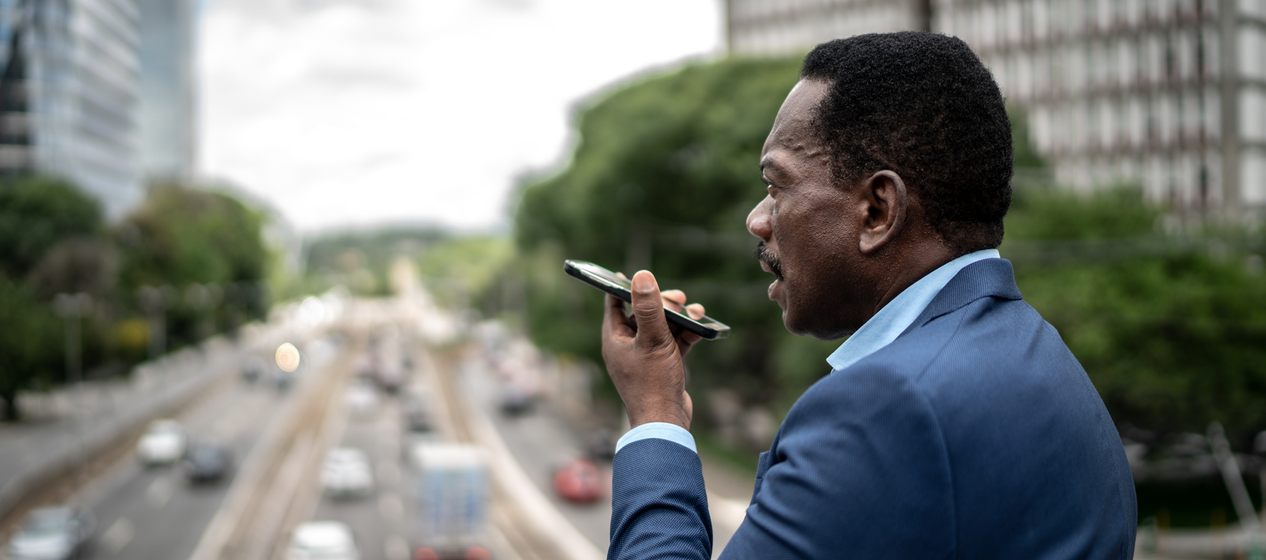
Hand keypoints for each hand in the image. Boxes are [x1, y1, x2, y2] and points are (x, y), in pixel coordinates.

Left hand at [601, 270, 705, 429]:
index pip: (614, 305)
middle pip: (642, 315)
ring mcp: (645, 358)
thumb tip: (641, 275)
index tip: (629, 273)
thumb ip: (649, 308)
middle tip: (679, 297)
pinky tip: (701, 328)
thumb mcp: (653, 339)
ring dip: (678, 319)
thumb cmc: (653, 383)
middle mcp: (627, 347)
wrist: (666, 422)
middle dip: (662, 303)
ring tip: (695, 310)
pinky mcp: (662, 367)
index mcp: (615, 340)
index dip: (621, 287)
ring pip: (661, 329)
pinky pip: (673, 344)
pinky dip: (685, 335)